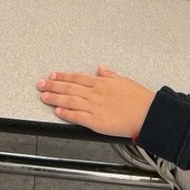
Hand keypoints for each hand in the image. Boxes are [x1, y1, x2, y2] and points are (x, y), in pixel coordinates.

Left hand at [37, 64, 153, 135]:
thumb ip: (109, 75)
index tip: (52, 75)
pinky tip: (58, 111)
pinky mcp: (97, 121)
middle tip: (40, 84)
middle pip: (70, 88)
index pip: (77, 77)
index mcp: (102, 83)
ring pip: (70, 101)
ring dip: (55, 98)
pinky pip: (78, 116)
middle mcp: (96, 93)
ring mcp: (95, 107)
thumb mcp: (124, 80)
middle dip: (53, 85)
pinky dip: (66, 113)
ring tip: (44, 96)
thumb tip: (100, 68)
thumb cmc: (140, 98)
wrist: (148, 114)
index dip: (63, 76)